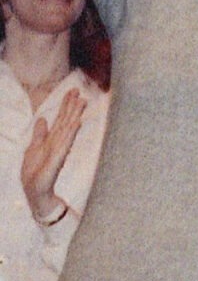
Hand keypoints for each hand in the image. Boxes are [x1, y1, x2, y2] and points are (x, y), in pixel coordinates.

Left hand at [20, 89, 84, 220]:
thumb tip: (41, 119)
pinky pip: (66, 142)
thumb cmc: (34, 172)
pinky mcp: (58, 158)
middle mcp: (58, 142)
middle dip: (72, 105)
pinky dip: (72, 132)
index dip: (65, 105)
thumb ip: (39, 134)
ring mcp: (59, 149)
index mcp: (51, 139)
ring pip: (68, 128)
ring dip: (75, 114)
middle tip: (78, 90)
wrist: (34, 190)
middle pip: (66, 120)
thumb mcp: (32, 149)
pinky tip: (77, 122)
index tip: (72, 91)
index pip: (60, 118)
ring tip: (82, 101)